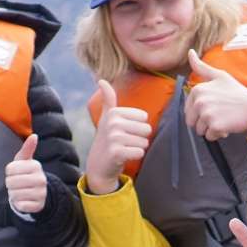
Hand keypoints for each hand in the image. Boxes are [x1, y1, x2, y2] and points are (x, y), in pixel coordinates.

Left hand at [5, 134, 47, 213]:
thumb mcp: (25, 161)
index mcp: (36, 166)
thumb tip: (34, 136)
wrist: (39, 193)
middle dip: (10, 184)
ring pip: (14, 194)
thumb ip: (27, 148)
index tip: (16, 173)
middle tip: (18, 184)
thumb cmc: (27, 174)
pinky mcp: (38, 205)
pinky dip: (19, 203)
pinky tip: (24, 200)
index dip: (9, 172)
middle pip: (10, 182)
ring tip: (21, 192)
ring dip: (14, 194)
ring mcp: (41, 193)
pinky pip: (20, 205)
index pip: (10, 169)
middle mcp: (41, 179)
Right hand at [84, 80, 150, 194]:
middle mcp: (112, 123)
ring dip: (137, 148)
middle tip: (126, 142)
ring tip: (125, 149)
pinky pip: (140, 152)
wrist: (99, 165)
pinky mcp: (117, 152)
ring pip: (144, 142)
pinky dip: (135, 156)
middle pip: (146, 129)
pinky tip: (124, 157)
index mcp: (114, 113)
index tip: (125, 131)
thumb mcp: (107, 118)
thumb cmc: (107, 139)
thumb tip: (102, 80)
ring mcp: (114, 137)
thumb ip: (108, 100)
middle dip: (140, 138)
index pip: (144, 117)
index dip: (138, 127)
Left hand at [185, 49, 246, 140]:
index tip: (213, 107)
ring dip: (211, 129)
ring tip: (223, 119)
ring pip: (200, 130)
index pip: (188, 110)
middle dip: (203, 122)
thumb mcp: (219, 76)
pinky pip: (210, 136)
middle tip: (218, 115)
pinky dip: (218, 134)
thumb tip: (190, 52)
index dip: (200, 112)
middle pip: (192, 122)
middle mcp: (200, 101)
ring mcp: (207, 114)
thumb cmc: (236, 92)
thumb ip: (201, 67)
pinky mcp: (214, 126)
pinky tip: (227, 126)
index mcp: (198, 90)